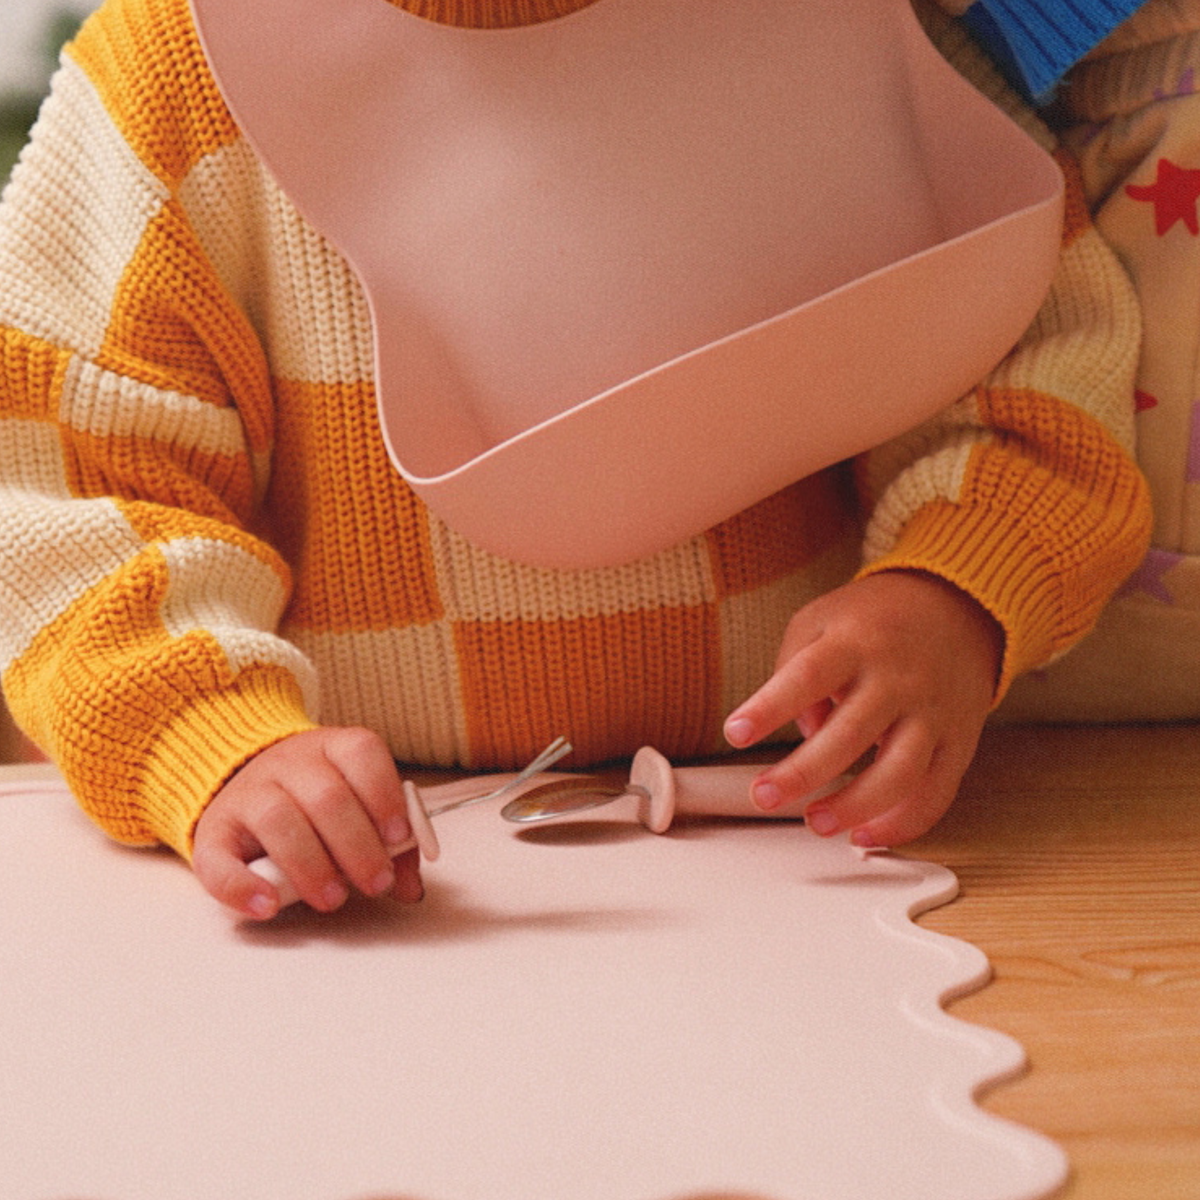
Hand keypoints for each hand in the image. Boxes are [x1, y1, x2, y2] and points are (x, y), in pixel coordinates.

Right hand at [191, 727, 423, 918]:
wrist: (238, 786)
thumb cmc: (312, 805)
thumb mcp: (355, 808)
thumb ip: (389, 843)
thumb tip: (411, 888)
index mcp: (331, 748)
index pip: (361, 753)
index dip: (383, 793)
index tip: (399, 834)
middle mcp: (288, 763)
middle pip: (326, 796)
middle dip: (357, 845)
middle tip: (376, 884)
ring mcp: (247, 794)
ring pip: (278, 819)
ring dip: (311, 865)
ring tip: (332, 899)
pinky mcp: (212, 833)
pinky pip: (219, 859)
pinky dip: (242, 886)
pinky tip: (268, 905)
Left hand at [723, 571, 1002, 846]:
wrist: (959, 607)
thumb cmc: (875, 620)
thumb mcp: (821, 619)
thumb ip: (795, 666)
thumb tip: (802, 732)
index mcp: (855, 643)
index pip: (808, 675)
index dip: (770, 707)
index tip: (736, 734)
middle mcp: (898, 679)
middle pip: (850, 733)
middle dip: (802, 773)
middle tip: (763, 796)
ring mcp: (932, 713)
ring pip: (899, 773)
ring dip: (854, 807)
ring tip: (815, 822)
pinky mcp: (958, 742)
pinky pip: (935, 793)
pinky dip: (901, 824)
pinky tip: (865, 835)